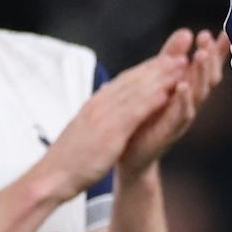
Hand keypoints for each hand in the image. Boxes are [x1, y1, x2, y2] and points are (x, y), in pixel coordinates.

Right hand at [40, 54, 180, 195]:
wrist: (51, 177)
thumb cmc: (69, 159)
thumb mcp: (83, 131)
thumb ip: (96, 116)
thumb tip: (104, 103)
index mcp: (94, 105)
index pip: (123, 82)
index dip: (145, 70)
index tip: (164, 61)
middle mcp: (99, 105)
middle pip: (132, 80)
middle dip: (157, 67)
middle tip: (179, 55)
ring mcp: (103, 117)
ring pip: (136, 91)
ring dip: (160, 77)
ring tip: (180, 66)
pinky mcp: (109, 133)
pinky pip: (134, 113)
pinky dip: (151, 101)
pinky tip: (168, 93)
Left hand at [115, 27, 228, 172]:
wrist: (132, 154)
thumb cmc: (147, 116)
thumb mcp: (159, 80)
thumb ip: (172, 58)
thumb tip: (186, 32)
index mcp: (188, 89)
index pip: (207, 66)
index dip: (217, 50)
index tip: (224, 32)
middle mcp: (191, 102)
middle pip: (208, 78)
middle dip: (211, 57)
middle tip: (209, 39)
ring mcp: (183, 116)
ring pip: (199, 93)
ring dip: (201, 74)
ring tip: (201, 55)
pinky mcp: (171, 130)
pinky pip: (182, 113)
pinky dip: (184, 99)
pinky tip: (184, 85)